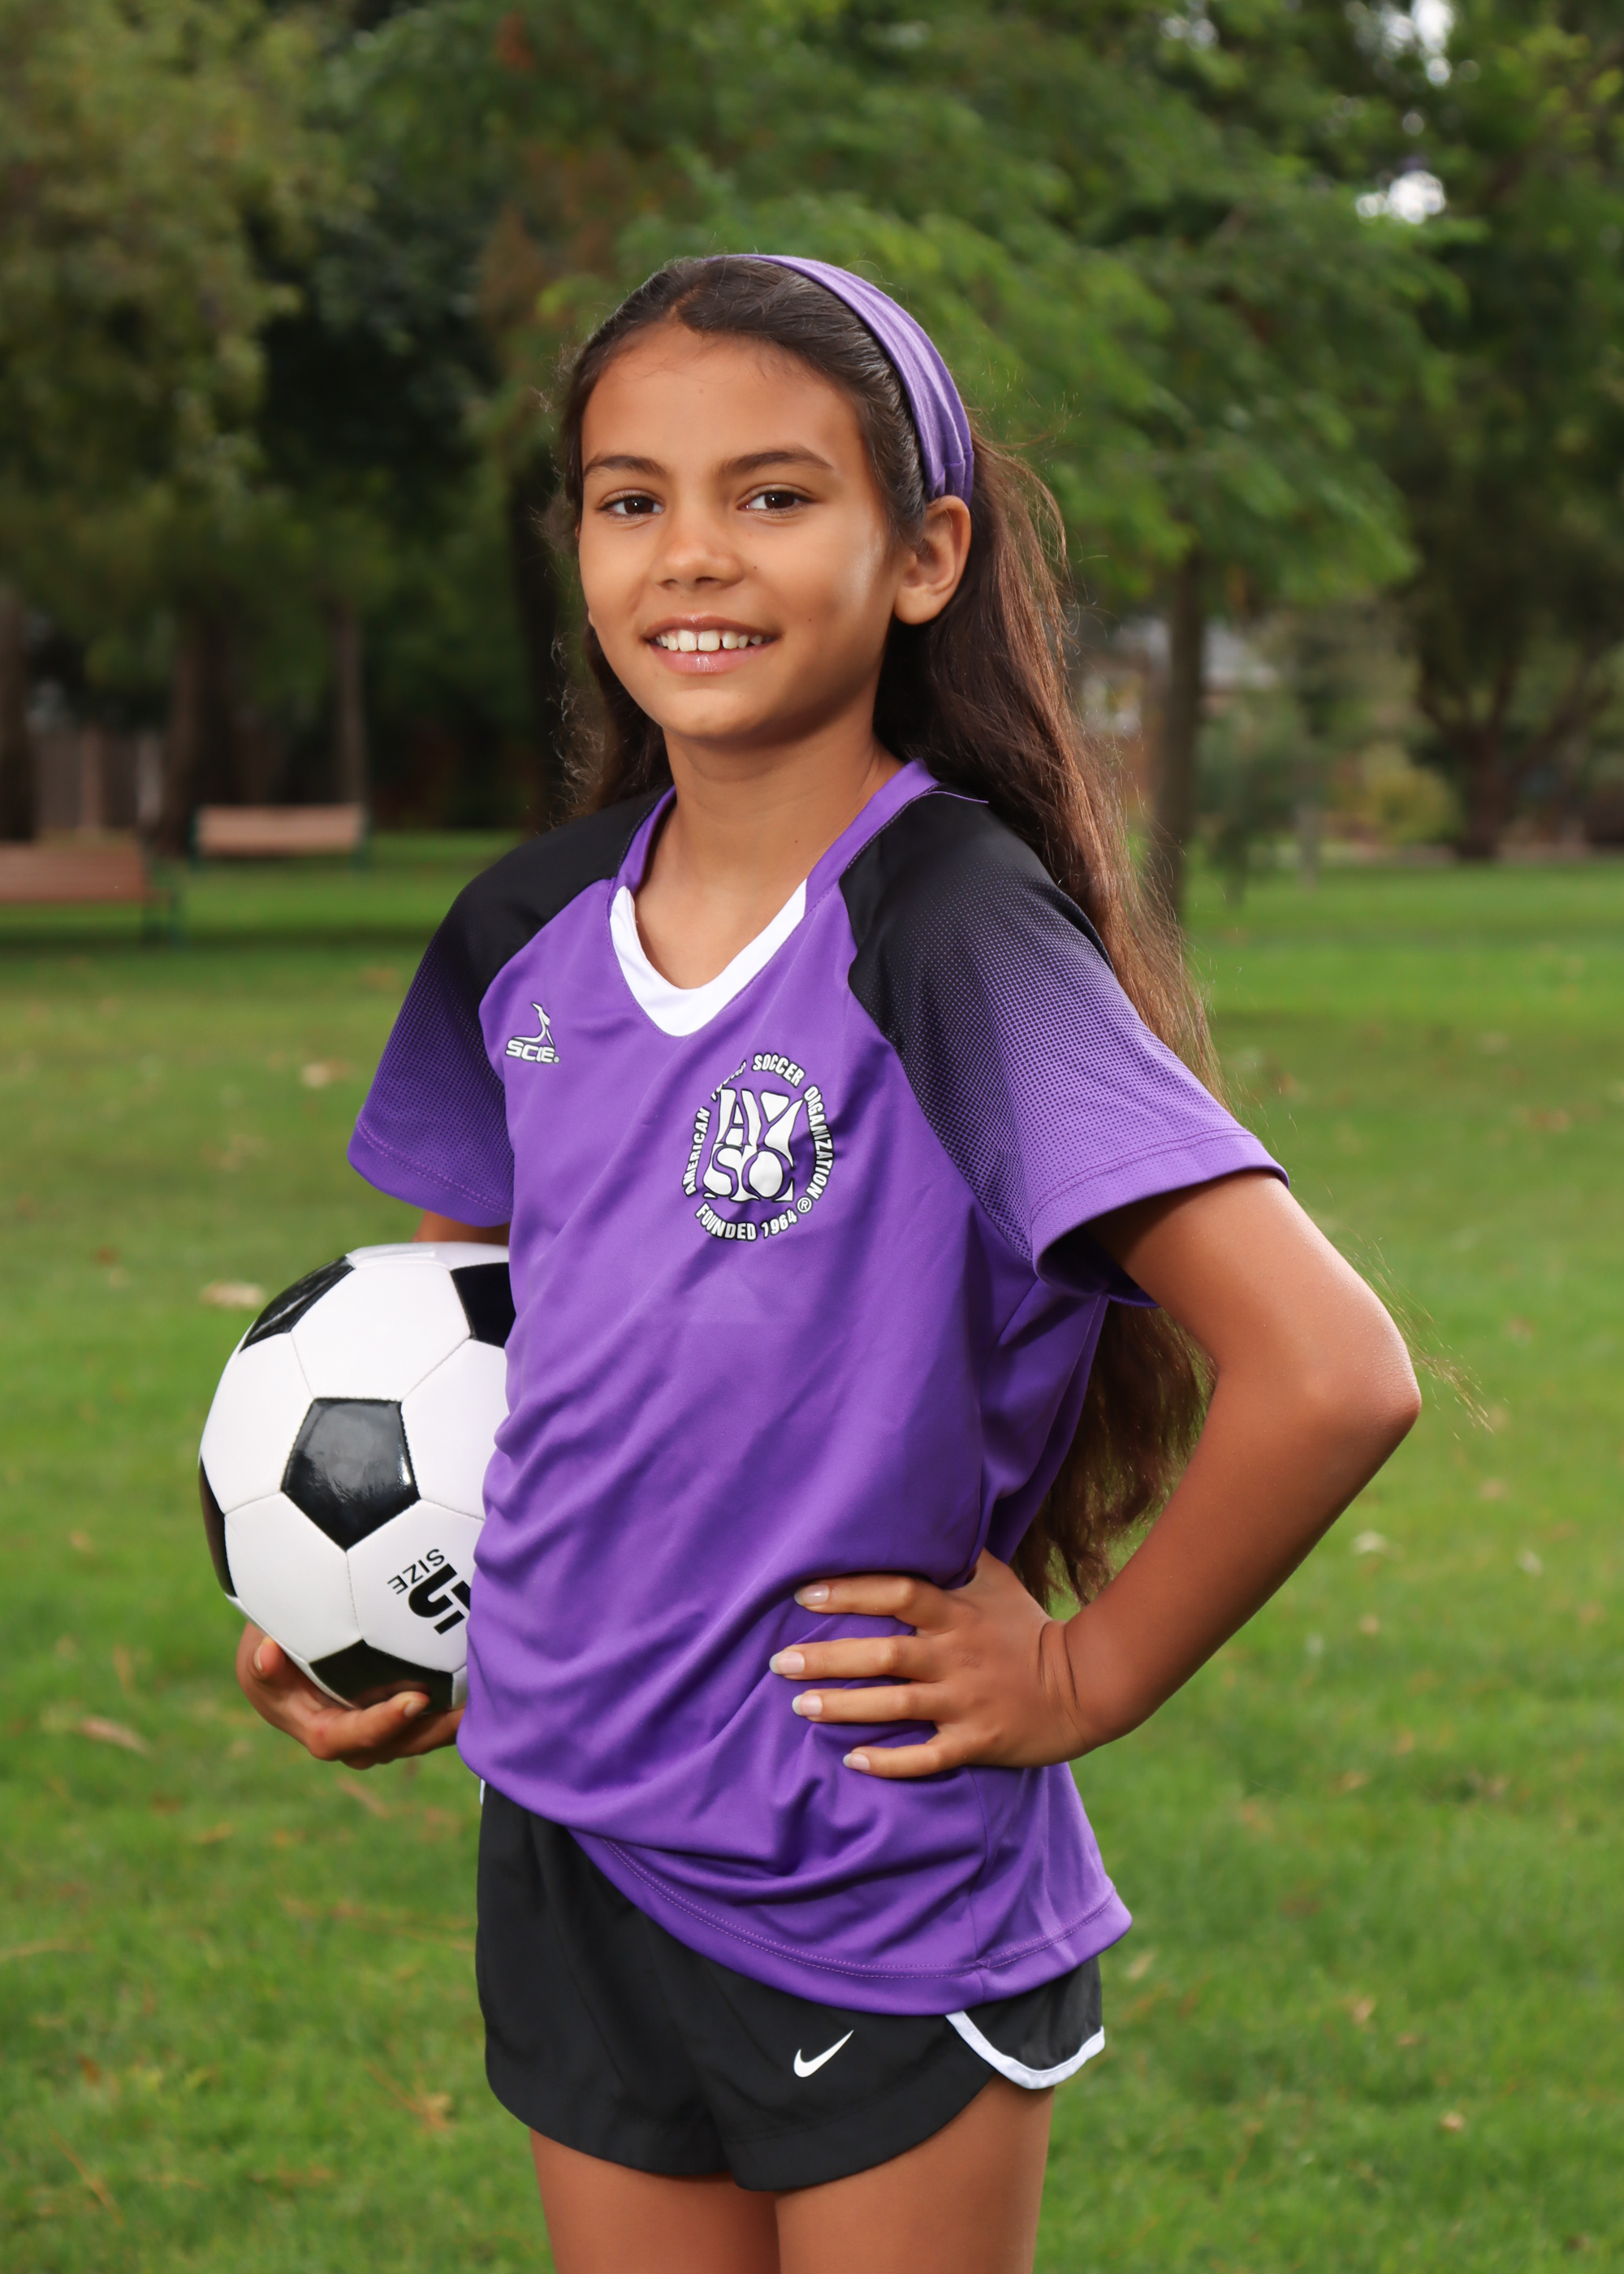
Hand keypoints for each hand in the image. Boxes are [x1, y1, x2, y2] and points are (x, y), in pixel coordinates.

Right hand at [236, 1623, 463, 1770]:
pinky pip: (423, 1719)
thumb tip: (268, 1654)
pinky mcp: (394, 1711)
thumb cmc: (273, 1642)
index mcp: (316, 1728)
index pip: (345, 1737)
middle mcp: (349, 1736)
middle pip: (389, 1746)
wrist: (291, 1641)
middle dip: (427, 1733)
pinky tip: (480, 1687)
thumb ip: (264, 1659)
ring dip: (445, 1726)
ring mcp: (374, 1726)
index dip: (379, 1725)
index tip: (414, 1701)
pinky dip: (449, 1708)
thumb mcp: (260, 1645)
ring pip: (412, 1737)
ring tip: (482, 1705)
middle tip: (463, 1710)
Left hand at [769, 1551, 1094, 1779]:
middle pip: (884, 1655)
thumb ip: (957, 1557)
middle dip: (828, 1659)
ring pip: (896, 1706)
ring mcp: (966, 1701)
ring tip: (800, 1706)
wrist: (1085, 1686)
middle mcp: (956, 1656)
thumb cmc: (1028, 1628)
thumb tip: (921, 1516)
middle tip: (780, 1662)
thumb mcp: (997, 1582)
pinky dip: (888, 1761)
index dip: (850, 1592)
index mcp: (958, 1614)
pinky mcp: (978, 1741)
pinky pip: (926, 1757)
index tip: (803, 1594)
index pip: (897, 1593)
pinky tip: (851, 1759)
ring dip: (844, 1707)